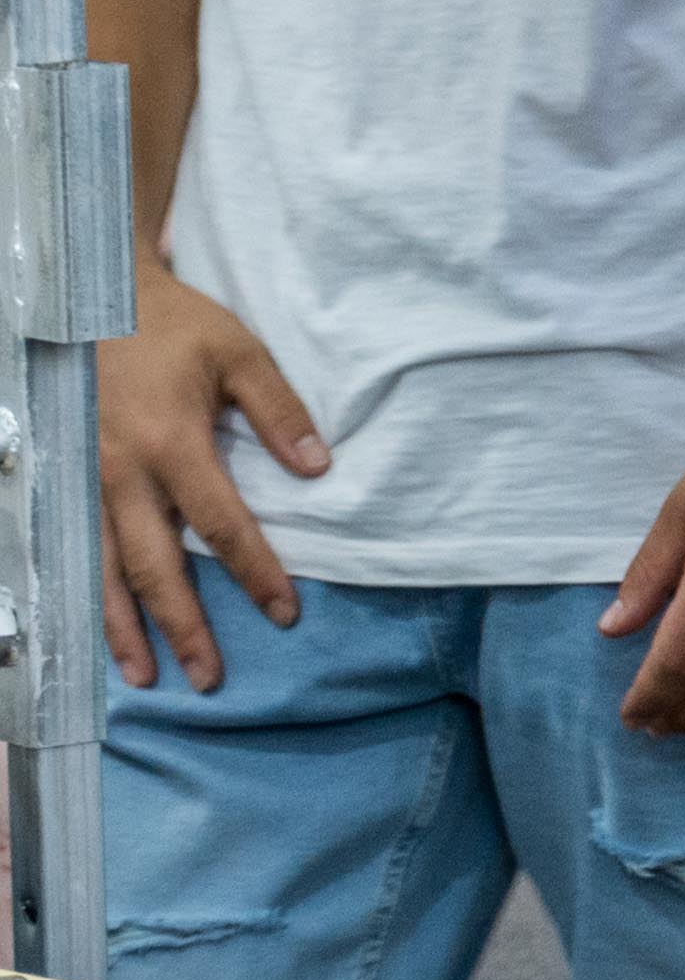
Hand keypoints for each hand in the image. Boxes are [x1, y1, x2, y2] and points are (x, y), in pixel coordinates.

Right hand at [97, 269, 320, 692]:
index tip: (283, 613)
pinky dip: (91, 598)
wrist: (94, 301)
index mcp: (172, 445)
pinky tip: (104, 632)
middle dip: (184, 626)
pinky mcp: (70, 483)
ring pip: (106, 572)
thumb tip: (318, 469)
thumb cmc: (174, 326)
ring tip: (149, 678)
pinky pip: (79, 553)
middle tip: (212, 678)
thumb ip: (279, 410)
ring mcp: (88, 484)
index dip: (255, 573)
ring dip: (127, 629)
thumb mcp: (239, 352)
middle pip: (157, 567)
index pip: (222, 526)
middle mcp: (123, 476)